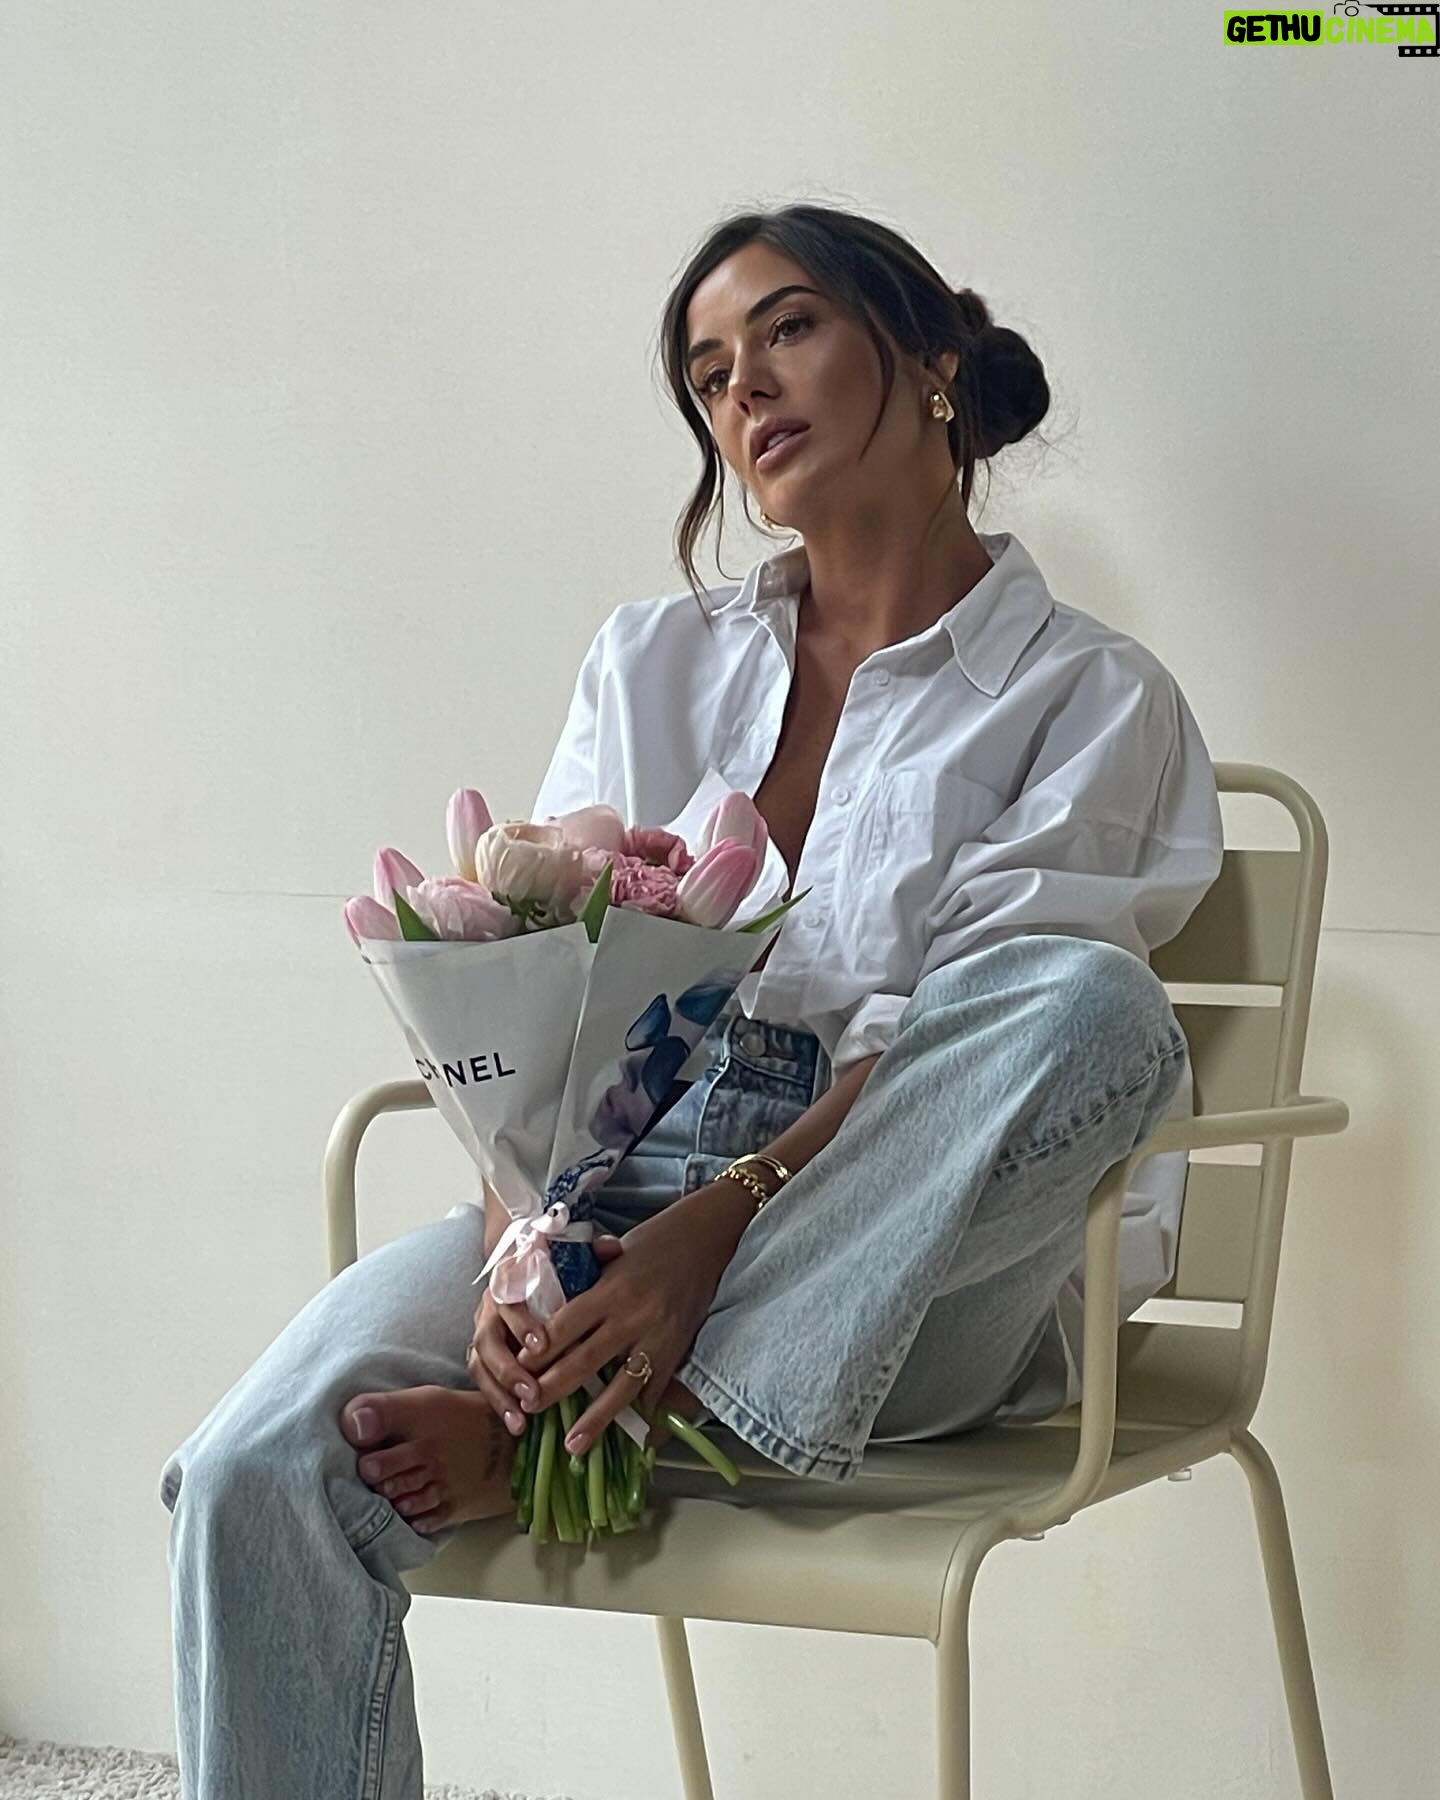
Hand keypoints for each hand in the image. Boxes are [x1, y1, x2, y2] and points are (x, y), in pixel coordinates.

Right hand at [466, 1233, 626, 1432]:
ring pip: (480, 1364)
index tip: (541, 1343)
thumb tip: (612, 1248)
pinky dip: (498, 1404)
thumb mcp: (574, 1255)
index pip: (507, 1299)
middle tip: (532, 1392)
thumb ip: (591, 1252)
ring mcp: (483, 1331)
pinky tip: (517, 1426)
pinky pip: (483, 1382)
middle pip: (487, 1338)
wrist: (524, 1262)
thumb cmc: (556, 1264)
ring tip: (522, 1418)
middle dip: (508, 1369)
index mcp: (509, 1279)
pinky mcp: (483, 1356)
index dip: (521, 1323)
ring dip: (500, 1393)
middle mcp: (490, 1307)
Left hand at [515, 1187, 746, 1453]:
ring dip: (595, 1419)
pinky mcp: (677, 1350)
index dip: (540, 1350)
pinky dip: (639, 1413)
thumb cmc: (651, 1242)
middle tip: (528, 1410)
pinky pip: (654, 1388)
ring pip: (621, 1385)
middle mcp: (632, 1315)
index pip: (566, 1324)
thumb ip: (585, 1284)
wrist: (704, 1238)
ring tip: (573, 1445)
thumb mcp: (612, 1255)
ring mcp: (657, 1336)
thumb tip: (548, 1314)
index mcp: (610, 1287)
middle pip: (586, 1359)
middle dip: (554, 1388)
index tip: (518, 1370)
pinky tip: (625, 1437)